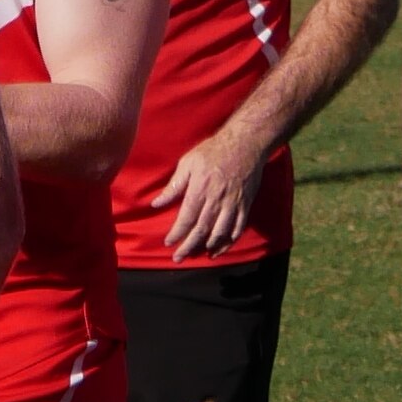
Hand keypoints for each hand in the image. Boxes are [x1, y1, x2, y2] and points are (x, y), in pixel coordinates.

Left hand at [158, 130, 273, 258]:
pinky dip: (228, 242)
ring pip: (220, 233)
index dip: (177, 233)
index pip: (186, 218)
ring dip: (208, 247)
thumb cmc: (212, 151)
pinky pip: (237, 229)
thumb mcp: (188, 163)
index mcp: (200, 189)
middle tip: (178, 258)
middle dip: (188, 246)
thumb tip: (156, 203)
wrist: (245, 144)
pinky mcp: (245, 205)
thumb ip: (174, 186)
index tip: (168, 243)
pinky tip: (219, 249)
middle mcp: (217, 200)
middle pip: (201, 230)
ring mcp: (233, 204)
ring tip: (197, 256)